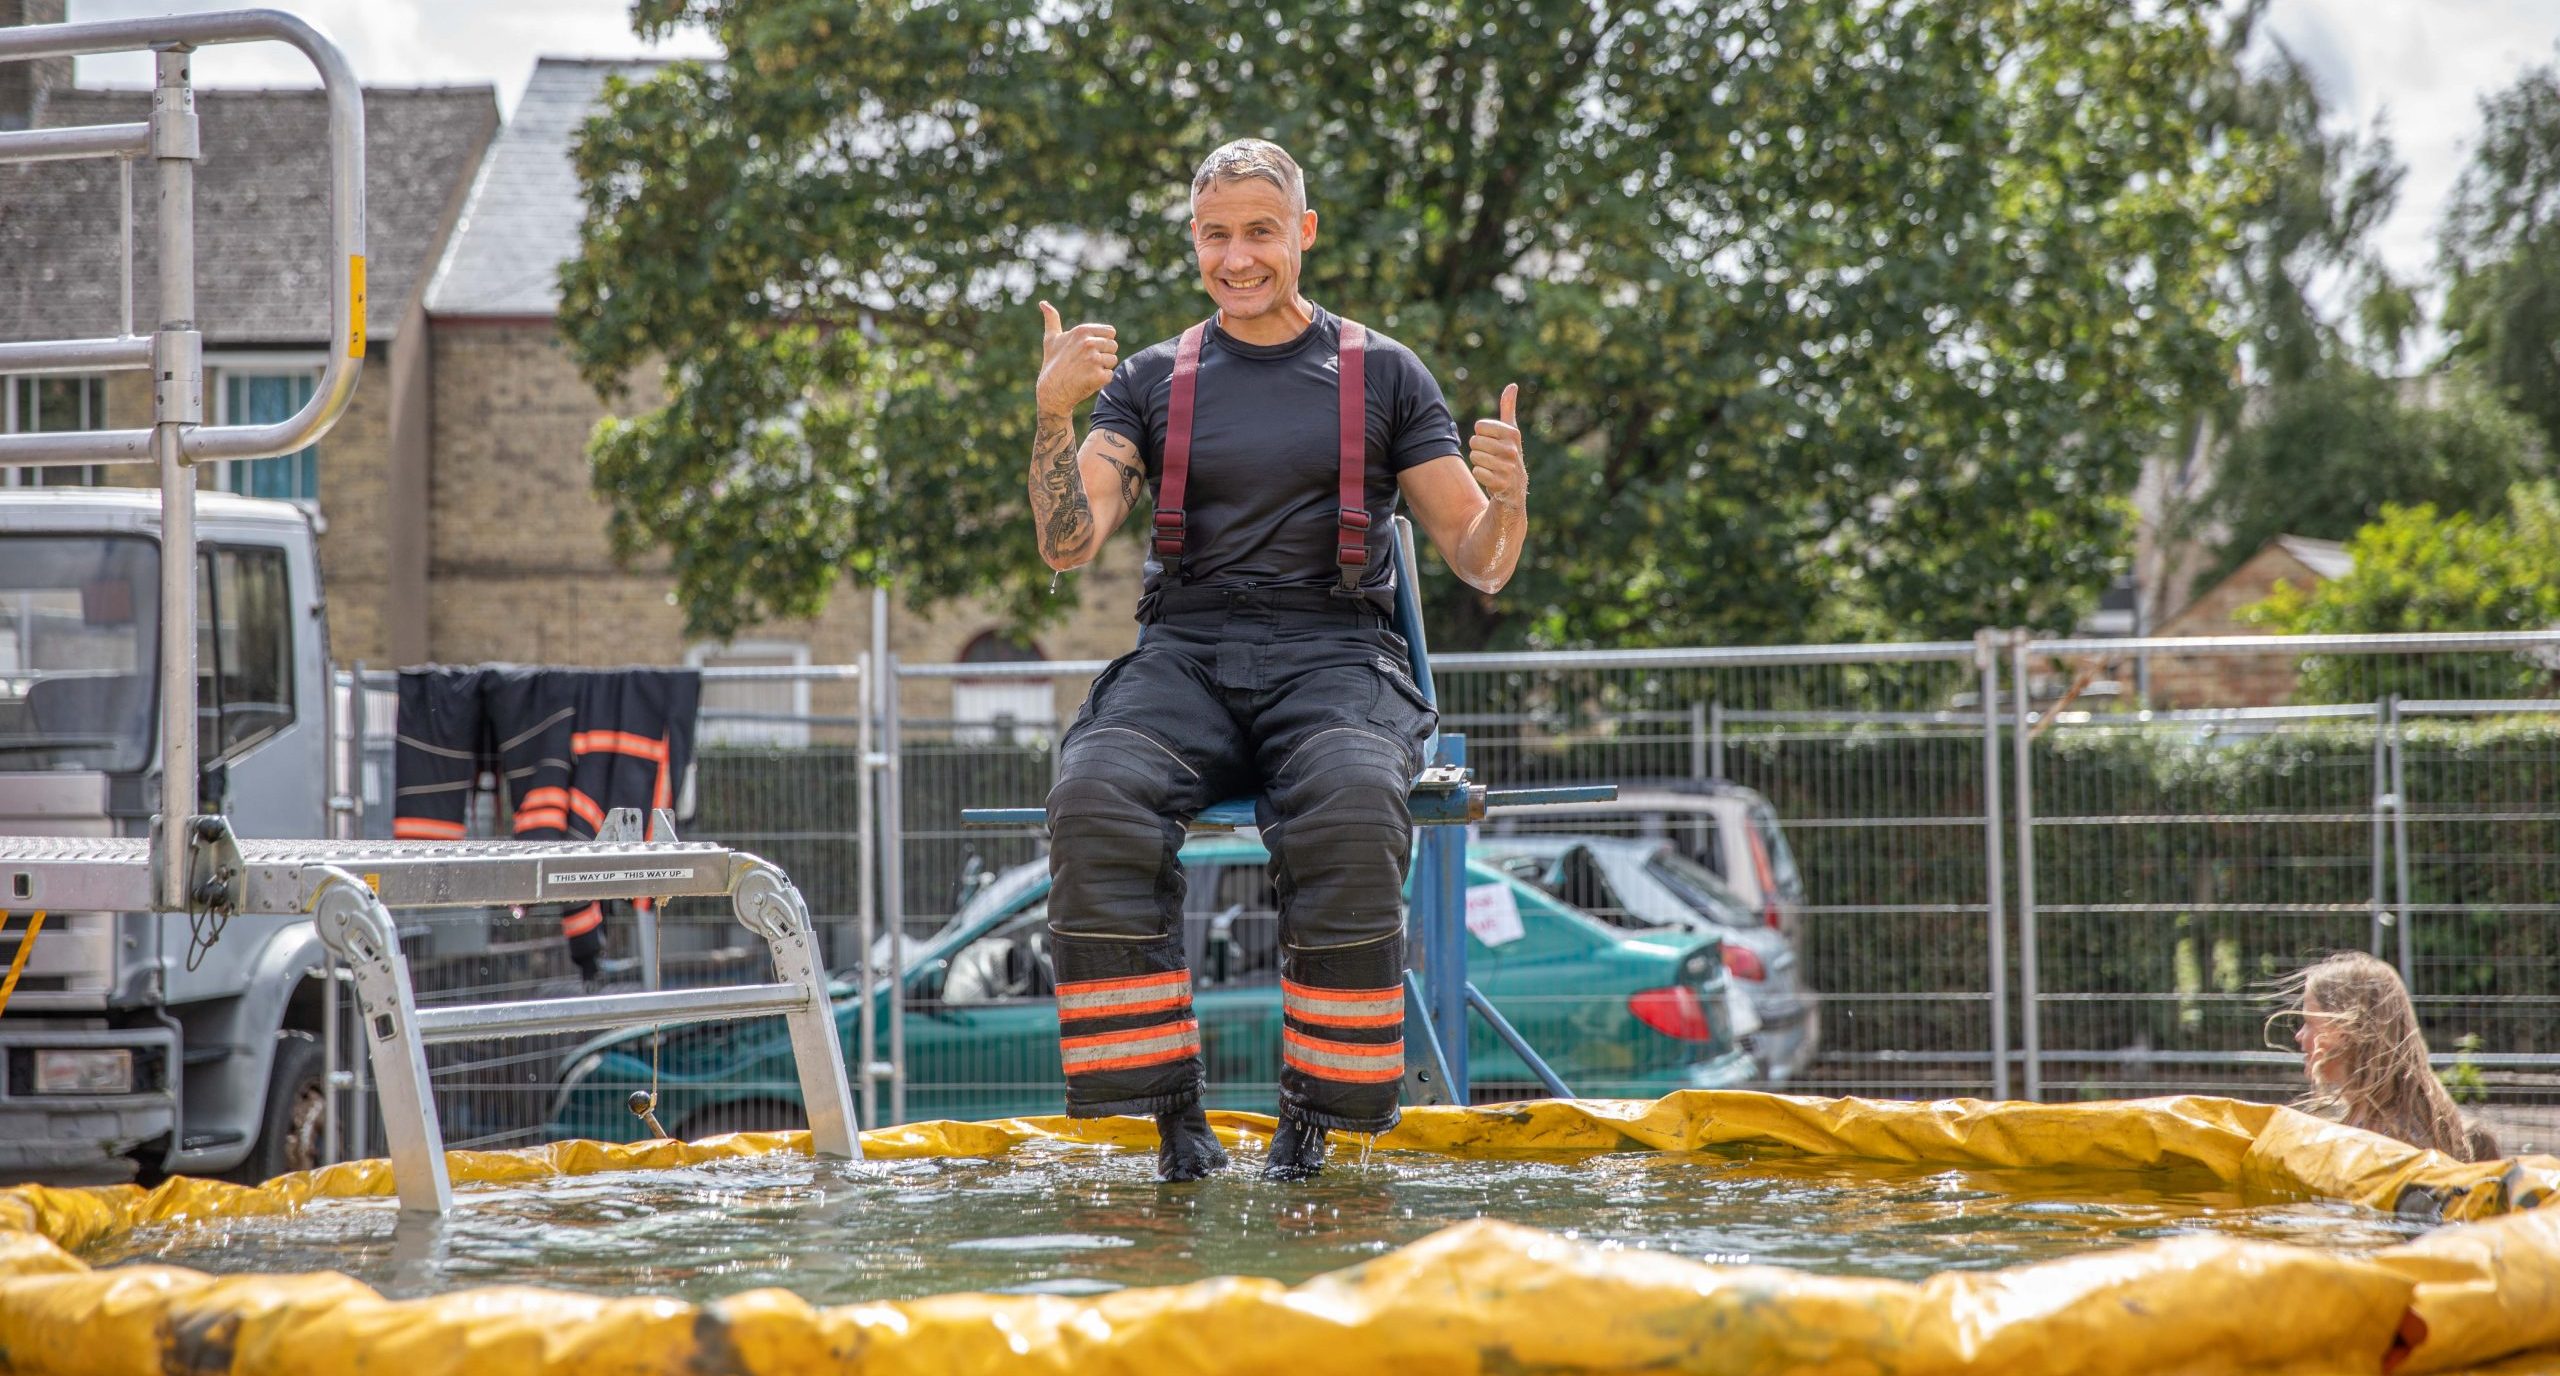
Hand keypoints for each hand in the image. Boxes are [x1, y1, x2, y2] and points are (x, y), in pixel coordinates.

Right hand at [1036, 301, 1117, 414]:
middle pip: (1113, 346)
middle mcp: (1089, 343)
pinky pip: (1110, 375)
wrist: (1051, 391)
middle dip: (1103, 355)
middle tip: (1085, 363)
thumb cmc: (1052, 364)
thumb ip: (1051, 319)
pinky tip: (1087, 380)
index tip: (1087, 350)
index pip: (1110, 333)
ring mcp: (1094, 360)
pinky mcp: (1098, 376)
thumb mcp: (1051, 339)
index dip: (1102, 342)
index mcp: (1082, 331)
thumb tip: (1043, 303)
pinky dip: (1101, 380)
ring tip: (1085, 371)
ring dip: (1102, 368)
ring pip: (1113, 361)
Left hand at [1469, 383, 1524, 507]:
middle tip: (1490, 457)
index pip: (1479, 426)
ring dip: (1479, 463)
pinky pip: (1477, 472)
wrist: (1514, 489)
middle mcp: (1512, 449)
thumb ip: (1508, 408)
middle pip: (1474, 441)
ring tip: (1491, 467)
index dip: (1481, 434)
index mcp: (1513, 434)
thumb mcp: (1510, 432)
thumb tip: (1512, 385)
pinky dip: (1481, 475)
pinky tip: (1491, 478)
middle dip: (1478, 450)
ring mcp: (1508, 467)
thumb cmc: (1508, 455)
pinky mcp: (1501, 483)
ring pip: (1474, 457)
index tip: (1492, 442)